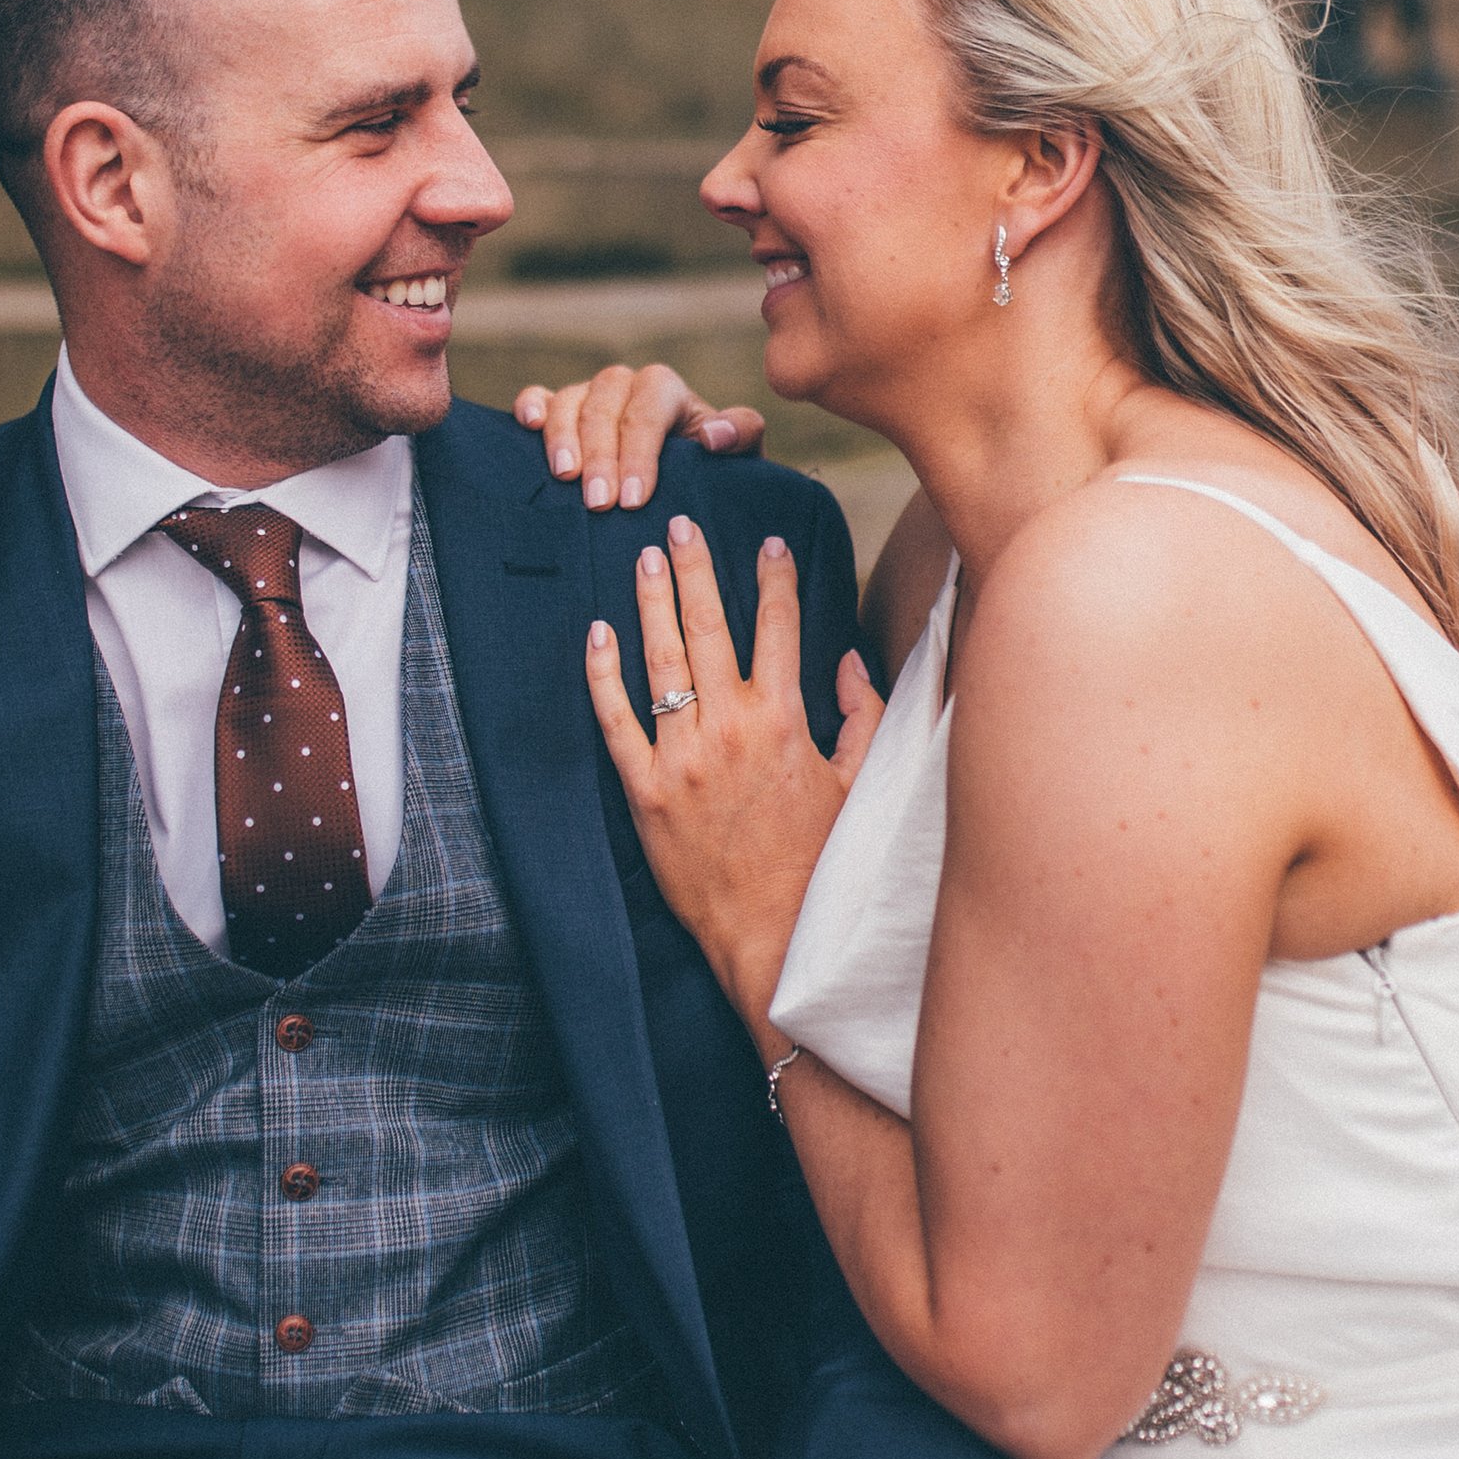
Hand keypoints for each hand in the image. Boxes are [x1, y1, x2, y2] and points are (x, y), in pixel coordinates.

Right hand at [514, 362, 764, 510]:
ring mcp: (588, 396)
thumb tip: (712, 436)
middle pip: (604, 407)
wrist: (681, 481)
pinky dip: (530, 405)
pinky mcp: (559, 410)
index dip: (638, 453)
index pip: (647, 412)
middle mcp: (624, 385)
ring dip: (563, 437)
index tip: (632, 499)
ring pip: (569, 401)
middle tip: (599, 503)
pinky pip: (538, 396)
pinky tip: (528, 425)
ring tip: (565, 477)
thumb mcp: (738, 455)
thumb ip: (741, 434)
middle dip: (601, 456)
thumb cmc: (708, 470)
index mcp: (665, 390)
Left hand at [587, 512, 882, 1036]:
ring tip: (643, 559)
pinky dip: (604, 674)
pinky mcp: (645, 791)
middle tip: (680, 525)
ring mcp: (683, 758)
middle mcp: (731, 729)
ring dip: (651, 603)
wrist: (773, 934)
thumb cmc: (819, 863)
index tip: (769, 543)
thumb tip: (850, 661)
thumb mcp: (858, 785)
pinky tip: (597, 634)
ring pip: (662, 663)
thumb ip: (861, 716)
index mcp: (785, 722)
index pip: (780, 629)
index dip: (775, 580)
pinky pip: (616, 721)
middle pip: (710, 629)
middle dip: (696, 570)